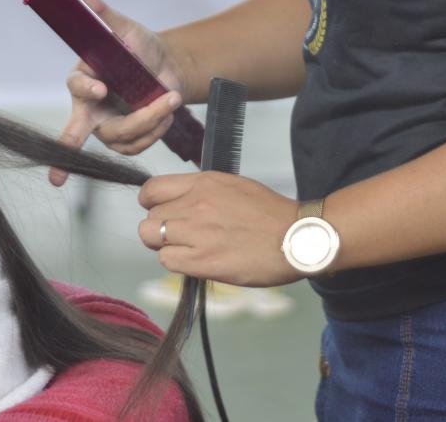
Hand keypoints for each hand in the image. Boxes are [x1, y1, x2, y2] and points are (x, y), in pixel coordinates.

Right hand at [49, 0, 188, 185]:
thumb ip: (99, 11)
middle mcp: (90, 107)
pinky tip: (166, 113)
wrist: (167, 66)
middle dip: (69, 145)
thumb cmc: (138, 45)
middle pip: (76, 130)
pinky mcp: (126, 140)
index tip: (102, 88)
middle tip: (56, 175)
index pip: (76, 86)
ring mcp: (107, 126)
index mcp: (83, 78)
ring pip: (120, 136)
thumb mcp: (122, 26)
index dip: (86, 89)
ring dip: (148, 120)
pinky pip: (137, 145)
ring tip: (169, 100)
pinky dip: (156, 129)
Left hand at [138, 172, 300, 286]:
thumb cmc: (271, 213)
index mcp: (204, 182)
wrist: (296, 236)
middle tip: (180, 236)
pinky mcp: (202, 260)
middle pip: (149, 218)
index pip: (152, 190)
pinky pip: (167, 261)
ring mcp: (196, 232)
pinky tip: (196, 262)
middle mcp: (195, 203)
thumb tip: (181, 204)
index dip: (151, 204)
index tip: (161, 212)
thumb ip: (203, 192)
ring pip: (152, 238)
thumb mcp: (234, 186)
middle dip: (160, 228)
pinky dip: (177, 262)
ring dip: (166, 246)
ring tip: (188, 250)